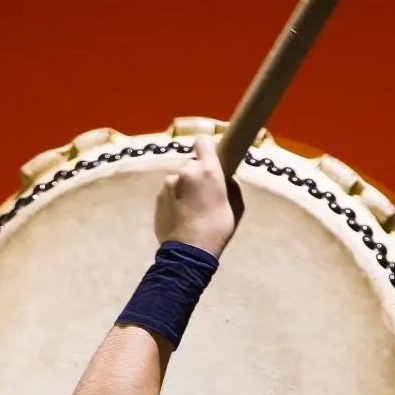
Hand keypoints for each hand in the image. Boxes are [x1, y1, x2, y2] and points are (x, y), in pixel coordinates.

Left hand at [155, 134, 240, 257]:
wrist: (188, 254)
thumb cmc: (217, 230)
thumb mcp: (235, 207)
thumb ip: (231, 186)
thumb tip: (226, 178)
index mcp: (208, 170)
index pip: (203, 141)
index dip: (207, 148)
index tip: (210, 159)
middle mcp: (186, 171)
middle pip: (191, 165)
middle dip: (196, 176)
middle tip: (202, 195)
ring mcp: (168, 184)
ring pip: (179, 180)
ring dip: (184, 189)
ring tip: (190, 211)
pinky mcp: (158, 197)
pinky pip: (169, 193)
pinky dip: (175, 201)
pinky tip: (180, 217)